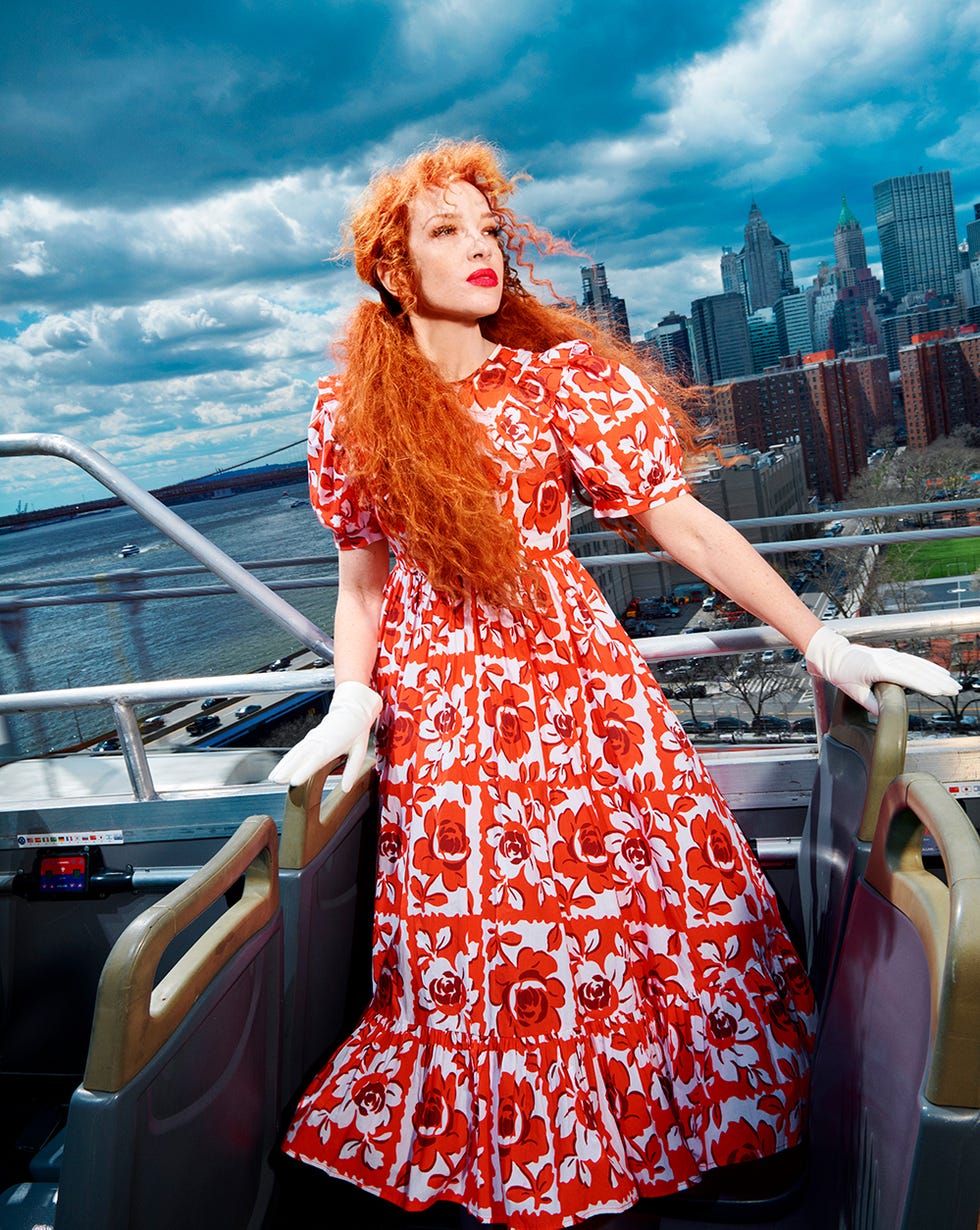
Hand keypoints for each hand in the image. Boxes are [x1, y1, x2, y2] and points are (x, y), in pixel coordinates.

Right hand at [267, 680, 381, 789]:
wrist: (352, 710)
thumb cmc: (355, 730)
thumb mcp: (359, 750)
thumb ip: (352, 770)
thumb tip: (347, 788)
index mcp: (333, 745)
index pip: (316, 760)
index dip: (304, 771)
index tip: (294, 781)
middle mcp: (319, 741)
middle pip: (301, 757)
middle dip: (287, 769)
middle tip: (277, 781)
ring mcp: (312, 739)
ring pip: (295, 753)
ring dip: (283, 765)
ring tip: (273, 777)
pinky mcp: (310, 739)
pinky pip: (296, 749)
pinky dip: (286, 759)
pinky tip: (280, 767)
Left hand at [804, 627, 959, 715]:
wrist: (832, 654)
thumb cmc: (840, 672)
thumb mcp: (854, 691)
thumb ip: (872, 703)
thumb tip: (887, 715)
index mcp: (879, 668)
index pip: (907, 677)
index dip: (924, 684)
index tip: (939, 691)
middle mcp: (887, 659)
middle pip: (918, 670)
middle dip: (938, 680)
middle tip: (954, 689)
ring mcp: (890, 655)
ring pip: (918, 664)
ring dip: (936, 673)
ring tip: (951, 682)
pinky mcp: (890, 655)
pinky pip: (913, 660)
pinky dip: (927, 666)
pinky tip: (937, 672)